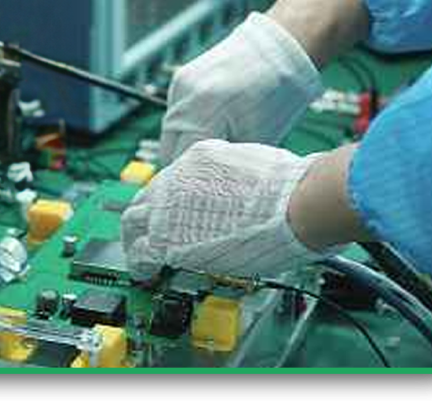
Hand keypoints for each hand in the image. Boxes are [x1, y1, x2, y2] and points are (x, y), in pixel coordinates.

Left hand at [122, 139, 326, 280]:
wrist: (296, 203)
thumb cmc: (293, 187)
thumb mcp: (255, 164)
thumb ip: (238, 178)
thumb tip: (245, 194)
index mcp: (199, 157)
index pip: (172, 179)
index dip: (170, 199)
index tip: (172, 212)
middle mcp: (178, 178)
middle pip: (146, 197)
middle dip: (144, 215)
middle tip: (145, 232)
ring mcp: (169, 209)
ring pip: (134, 222)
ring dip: (134, 238)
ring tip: (137, 254)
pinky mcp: (170, 240)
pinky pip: (142, 254)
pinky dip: (140, 264)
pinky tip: (145, 273)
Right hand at [158, 0, 369, 165]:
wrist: (282, 44)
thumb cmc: (279, 94)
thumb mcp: (258, 138)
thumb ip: (230, 162)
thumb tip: (213, 185)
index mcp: (203, 114)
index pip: (182, 164)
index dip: (192, 184)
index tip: (201, 196)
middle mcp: (184, 98)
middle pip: (168, 151)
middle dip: (185, 168)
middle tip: (204, 182)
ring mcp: (179, 86)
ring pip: (170, 133)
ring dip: (185, 147)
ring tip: (211, 154)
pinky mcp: (181, 79)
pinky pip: (175, 115)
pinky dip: (187, 127)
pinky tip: (209, 130)